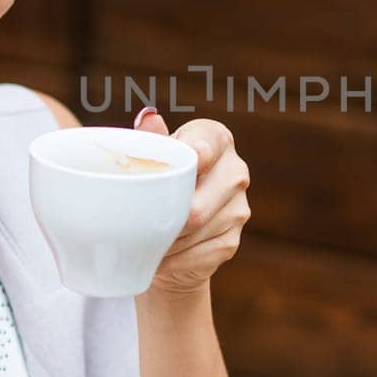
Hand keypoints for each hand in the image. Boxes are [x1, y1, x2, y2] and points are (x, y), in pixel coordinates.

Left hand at [134, 108, 250, 296]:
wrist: (170, 233)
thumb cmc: (157, 184)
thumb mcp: (151, 159)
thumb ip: (150, 139)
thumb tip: (148, 118)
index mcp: (217, 139)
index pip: (205, 147)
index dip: (186, 160)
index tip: (168, 174)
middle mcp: (235, 170)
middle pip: (198, 201)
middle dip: (166, 215)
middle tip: (138, 222)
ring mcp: (238, 208)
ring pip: (197, 229)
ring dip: (165, 238)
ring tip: (143, 239)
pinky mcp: (232, 241)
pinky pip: (199, 253)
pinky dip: (173, 258)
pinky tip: (159, 256)